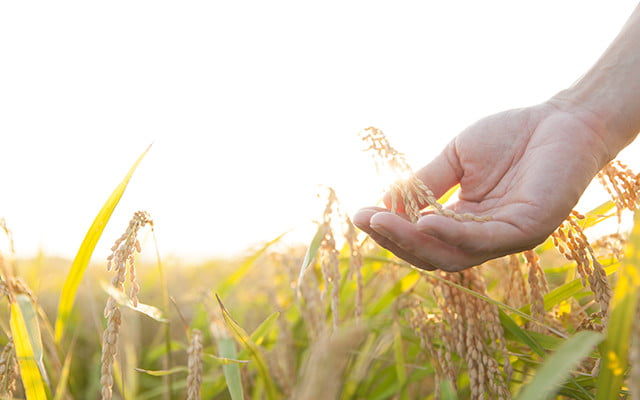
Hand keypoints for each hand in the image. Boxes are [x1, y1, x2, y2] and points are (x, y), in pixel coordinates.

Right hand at [353, 101, 610, 270]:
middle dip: (394, 238)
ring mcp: (505, 238)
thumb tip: (383, 203)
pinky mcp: (527, 230)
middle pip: (430, 254)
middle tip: (365, 219)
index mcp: (465, 221)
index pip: (421, 237)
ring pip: (451, 255)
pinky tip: (426, 221)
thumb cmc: (511, 135)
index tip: (359, 213)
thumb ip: (425, 182)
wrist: (561, 118)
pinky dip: (451, 234)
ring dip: (414, 240)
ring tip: (382, 222)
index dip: (390, 228)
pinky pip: (482, 241)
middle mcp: (483, 237)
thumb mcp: (456, 158)